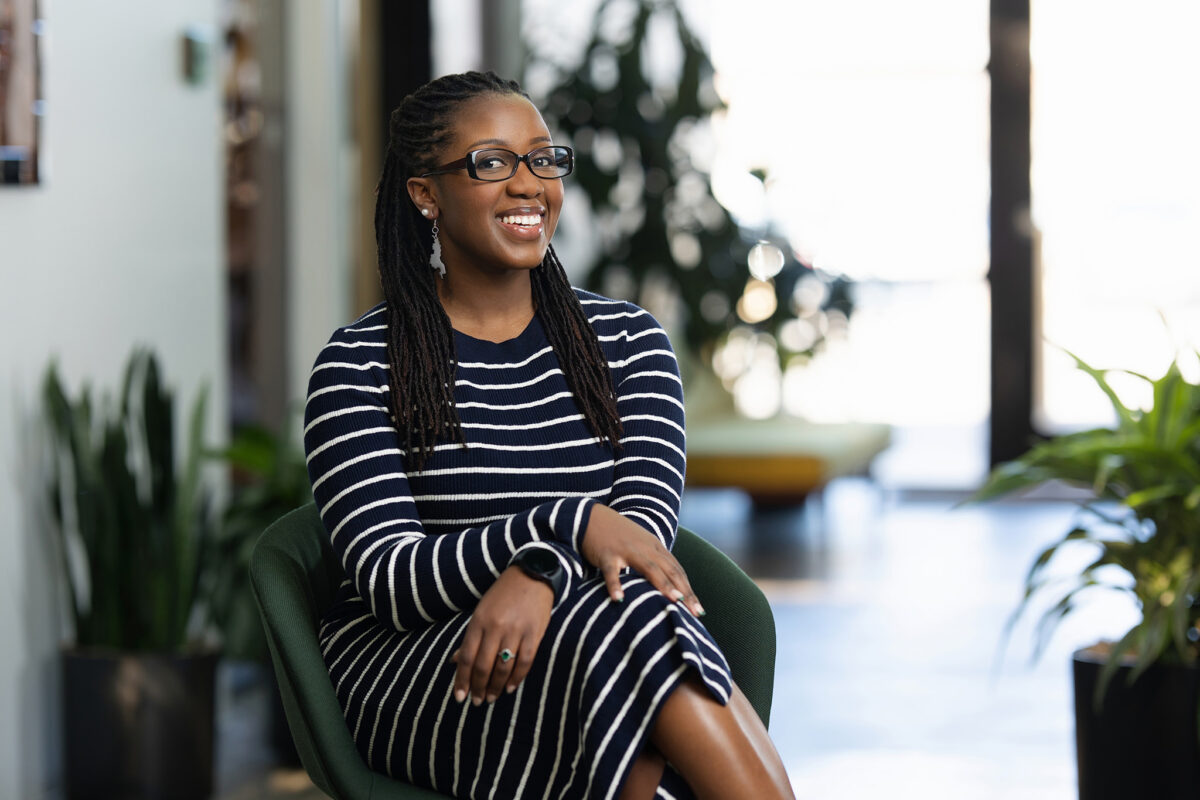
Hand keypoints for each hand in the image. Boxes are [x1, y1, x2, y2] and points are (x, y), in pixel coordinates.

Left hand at [451, 566, 553, 704]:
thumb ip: (470, 637)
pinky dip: (516, 678)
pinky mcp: (534, 634)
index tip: (460, 697)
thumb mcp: (481, 611)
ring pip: (503, 667)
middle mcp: (496, 628)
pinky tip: (510, 687)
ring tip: (492, 698)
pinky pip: (524, 662)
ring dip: (496, 687)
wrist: (533, 574)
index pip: (466, 657)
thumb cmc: (503, 594)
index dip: (461, 680)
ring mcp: (516, 631)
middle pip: (483, 666)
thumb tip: (454, 661)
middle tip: (477, 701)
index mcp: (479, 621)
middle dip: (478, 687)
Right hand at [580, 505, 704, 616]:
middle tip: (695, 612)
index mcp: (655, 547)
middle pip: (669, 570)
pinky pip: (611, 571)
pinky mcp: (607, 554)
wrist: (592, 516)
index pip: (676, 570)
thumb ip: (655, 563)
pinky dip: (615, 584)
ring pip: (648, 567)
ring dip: (663, 584)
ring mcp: (626, 550)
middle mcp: (645, 548)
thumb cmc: (618, 537)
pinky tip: (619, 599)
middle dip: (684, 591)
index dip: (689, 590)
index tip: (699, 611)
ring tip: (674, 601)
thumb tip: (669, 589)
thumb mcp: (641, 546)